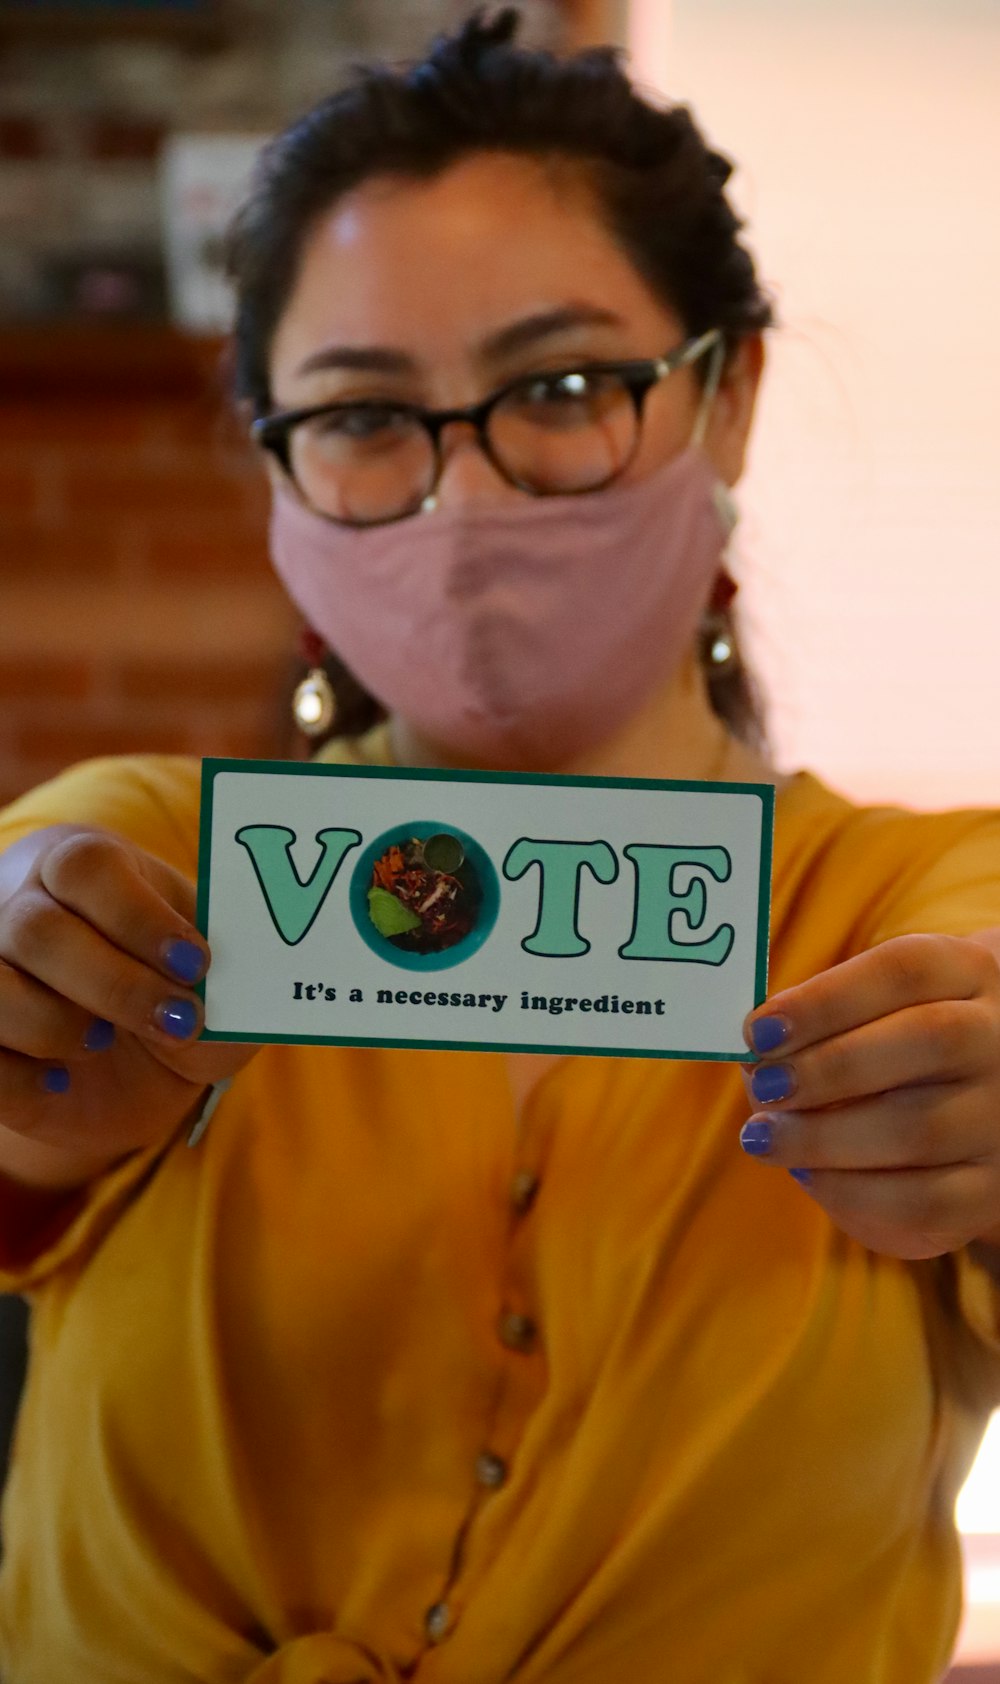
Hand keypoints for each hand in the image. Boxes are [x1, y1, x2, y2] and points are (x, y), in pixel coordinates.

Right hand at [0, 825, 258, 1187]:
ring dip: (58, 1026)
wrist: (139, 1061)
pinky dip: (22, 1078)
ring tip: (105, 1040)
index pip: (86, 867)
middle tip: (176, 1020)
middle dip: (115, 985)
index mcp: (85, 869)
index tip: (196, 963)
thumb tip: (258, 977)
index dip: (140, 917)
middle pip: (36, 929)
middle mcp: (22, 909)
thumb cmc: (182, 992)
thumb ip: (234, 973)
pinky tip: (61, 1079)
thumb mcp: (220, 979)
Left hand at [739, 932, 999, 1259]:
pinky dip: (853, 1192)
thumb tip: (753, 1056)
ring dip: (823, 1137)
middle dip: (827, 1068)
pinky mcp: (995, 1188)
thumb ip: (822, 1018)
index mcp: (970, 972)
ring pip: (920, 1129)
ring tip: (762, 1136)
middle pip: (927, 1040)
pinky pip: (926, 1202)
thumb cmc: (906, 1033)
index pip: (906, 970)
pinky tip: (806, 1174)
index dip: (826, 999)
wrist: (988, 1091)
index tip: (759, 1028)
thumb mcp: (880, 1003)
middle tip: (761, 1088)